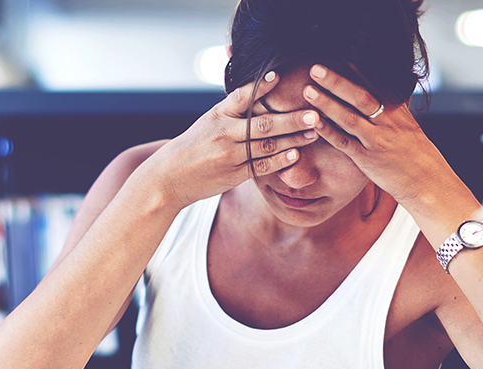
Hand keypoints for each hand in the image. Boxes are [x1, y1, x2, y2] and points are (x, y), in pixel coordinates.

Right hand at [133, 72, 321, 206]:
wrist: (169, 178)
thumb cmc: (193, 146)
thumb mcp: (207, 121)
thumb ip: (232, 109)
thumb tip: (261, 89)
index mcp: (217, 115)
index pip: (240, 97)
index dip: (260, 87)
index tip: (279, 76)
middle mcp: (224, 133)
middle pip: (262, 124)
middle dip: (291, 119)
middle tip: (314, 113)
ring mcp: (230, 155)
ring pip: (266, 146)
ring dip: (293, 139)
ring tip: (313, 132)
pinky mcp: (234, 174)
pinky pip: (261, 166)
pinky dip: (280, 160)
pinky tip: (296, 154)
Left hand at [301, 64, 459, 206]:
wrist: (428, 183)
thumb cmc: (417, 155)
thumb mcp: (409, 126)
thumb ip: (394, 109)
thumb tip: (388, 91)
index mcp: (396, 111)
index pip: (373, 86)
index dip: (354, 72)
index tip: (337, 57)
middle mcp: (387, 122)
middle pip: (359, 96)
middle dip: (336, 81)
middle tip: (316, 69)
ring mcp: (376, 140)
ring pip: (348, 118)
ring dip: (326, 103)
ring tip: (308, 91)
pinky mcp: (367, 159)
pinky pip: (344, 143)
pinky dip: (328, 131)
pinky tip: (313, 122)